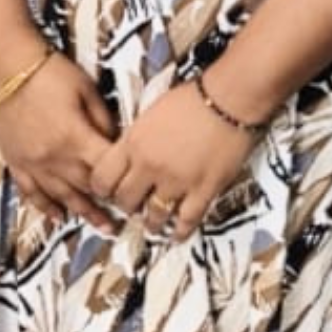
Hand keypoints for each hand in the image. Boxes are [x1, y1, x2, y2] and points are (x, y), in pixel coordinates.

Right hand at [0, 49, 117, 226]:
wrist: (7, 66)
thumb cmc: (50, 72)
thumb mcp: (87, 90)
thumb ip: (104, 120)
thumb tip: (115, 142)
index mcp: (75, 139)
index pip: (105, 168)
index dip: (122, 180)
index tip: (135, 188)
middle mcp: (53, 158)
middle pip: (85, 188)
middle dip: (106, 204)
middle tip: (124, 220)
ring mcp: (32, 163)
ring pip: (61, 196)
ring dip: (82, 212)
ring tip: (100, 226)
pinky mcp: (15, 161)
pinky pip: (31, 192)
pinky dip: (45, 207)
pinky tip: (58, 217)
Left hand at [88, 74, 259, 241]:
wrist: (230, 97)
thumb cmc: (195, 97)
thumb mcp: (152, 111)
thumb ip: (138, 136)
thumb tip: (131, 153)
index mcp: (134, 142)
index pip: (102, 178)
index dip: (101, 189)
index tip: (107, 191)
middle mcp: (150, 165)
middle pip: (124, 201)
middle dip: (126, 205)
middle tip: (132, 204)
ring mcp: (176, 181)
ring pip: (153, 216)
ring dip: (151, 222)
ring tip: (153, 222)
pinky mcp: (203, 190)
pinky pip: (186, 220)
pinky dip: (180, 231)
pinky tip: (177, 234)